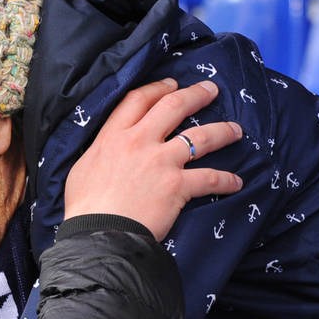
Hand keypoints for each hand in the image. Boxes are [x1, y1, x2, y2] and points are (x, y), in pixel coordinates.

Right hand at [64, 78, 243, 238]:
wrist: (97, 234)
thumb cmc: (84, 207)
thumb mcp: (82, 169)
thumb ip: (99, 153)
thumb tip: (106, 152)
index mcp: (113, 136)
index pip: (138, 100)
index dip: (158, 88)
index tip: (172, 84)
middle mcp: (139, 141)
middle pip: (173, 107)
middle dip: (196, 95)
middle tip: (211, 90)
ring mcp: (161, 162)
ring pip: (201, 137)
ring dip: (222, 131)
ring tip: (236, 130)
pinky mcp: (177, 186)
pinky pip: (210, 178)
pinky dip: (226, 180)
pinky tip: (236, 183)